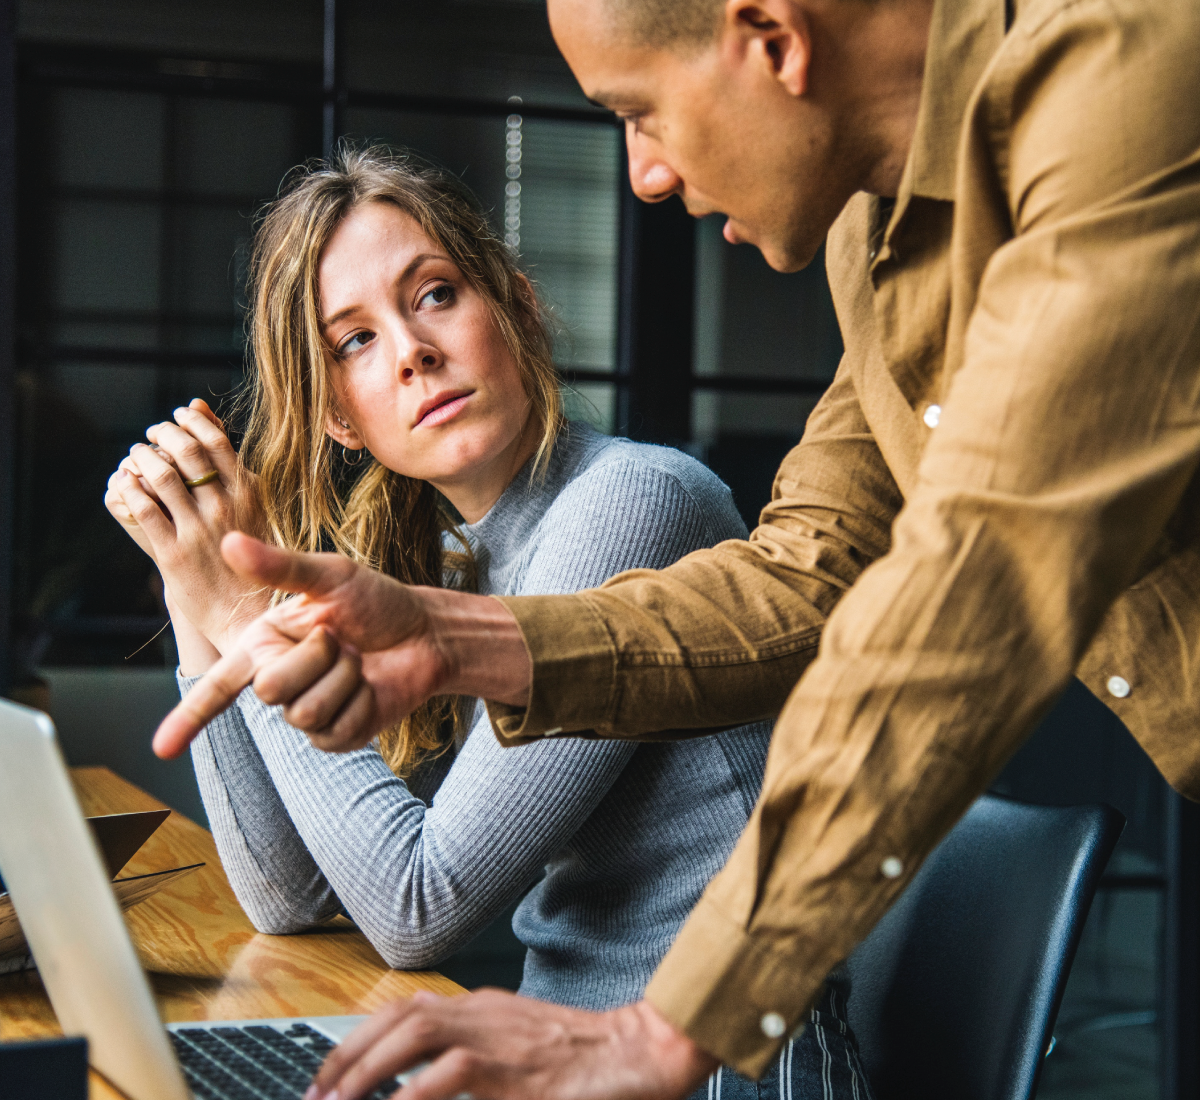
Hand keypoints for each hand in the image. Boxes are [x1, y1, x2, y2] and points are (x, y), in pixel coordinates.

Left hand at [106, 399, 270, 651]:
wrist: (247, 611)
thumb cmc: (253, 556)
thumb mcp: (254, 506)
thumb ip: (232, 466)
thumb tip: (205, 414)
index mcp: (249, 494)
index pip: (216, 440)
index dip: (191, 422)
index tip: (178, 415)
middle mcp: (225, 508)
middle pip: (187, 452)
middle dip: (163, 433)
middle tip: (153, 432)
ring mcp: (198, 530)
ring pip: (162, 477)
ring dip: (142, 457)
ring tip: (136, 454)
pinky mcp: (173, 554)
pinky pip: (144, 510)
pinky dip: (130, 489)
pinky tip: (126, 483)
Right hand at [152, 532, 531, 758]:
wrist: (426, 633)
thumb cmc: (377, 601)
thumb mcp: (331, 576)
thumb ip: (280, 566)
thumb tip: (230, 541)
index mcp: (264, 644)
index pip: (218, 686)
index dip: (188, 718)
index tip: (160, 749)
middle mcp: (279, 680)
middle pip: (269, 689)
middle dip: (314, 657)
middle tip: (341, 638)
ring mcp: (307, 711)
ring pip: (303, 711)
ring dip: (342, 679)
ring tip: (358, 660)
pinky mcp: (337, 735)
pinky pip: (333, 730)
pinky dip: (358, 702)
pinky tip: (370, 686)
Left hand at [304, 991, 716, 1099]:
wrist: (642, 1052)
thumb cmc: (586, 1058)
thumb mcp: (522, 1050)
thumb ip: (477, 1061)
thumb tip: (426, 1086)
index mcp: (484, 1008)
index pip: (406, 1009)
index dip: (361, 1038)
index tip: (330, 1074)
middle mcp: (485, 1012)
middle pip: (401, 1016)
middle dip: (350, 1054)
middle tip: (318, 1093)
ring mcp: (501, 1035)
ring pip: (417, 1033)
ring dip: (370, 1068)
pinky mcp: (517, 1068)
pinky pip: (454, 1073)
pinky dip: (416, 1094)